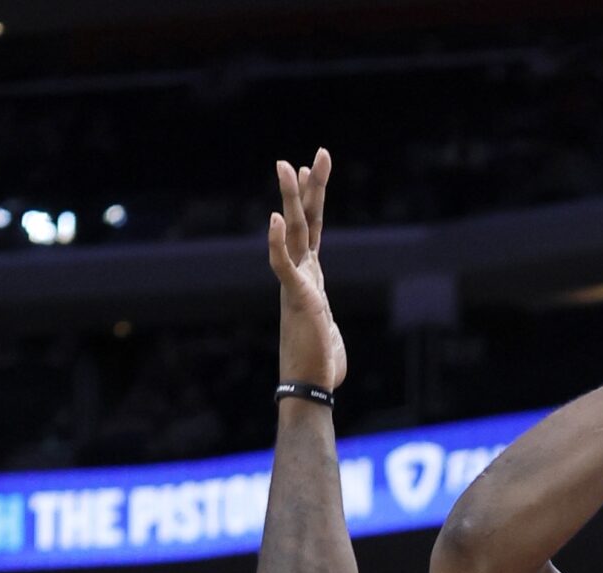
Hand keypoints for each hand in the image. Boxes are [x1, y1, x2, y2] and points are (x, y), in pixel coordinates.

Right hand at [268, 147, 345, 394]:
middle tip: (317, 154)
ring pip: (294, 233)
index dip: (312, 200)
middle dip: (310, 187)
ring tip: (288, 165)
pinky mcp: (298, 298)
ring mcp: (298, 284)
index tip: (312, 168)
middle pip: (305, 221)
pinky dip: (277, 242)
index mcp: (310, 279)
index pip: (311, 231)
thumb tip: (327, 335)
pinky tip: (274, 219)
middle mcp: (302, 275)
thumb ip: (327, 323)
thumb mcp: (328, 333)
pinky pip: (283, 265)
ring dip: (293, 199)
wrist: (309, 388)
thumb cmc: (320, 367)